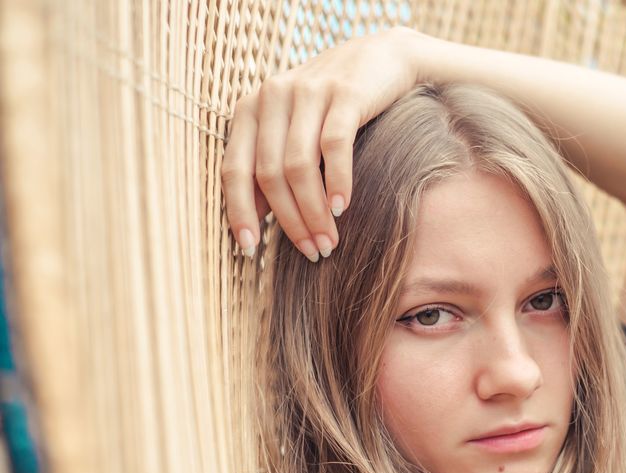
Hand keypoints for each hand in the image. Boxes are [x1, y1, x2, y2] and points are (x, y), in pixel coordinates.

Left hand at [222, 26, 422, 261]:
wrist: (383, 58)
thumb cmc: (335, 105)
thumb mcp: (295, 128)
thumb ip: (272, 163)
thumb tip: (255, 218)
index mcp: (251, 109)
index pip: (235, 169)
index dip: (239, 212)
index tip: (250, 250)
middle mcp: (272, 96)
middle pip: (270, 174)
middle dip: (290, 222)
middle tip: (312, 252)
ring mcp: (308, 92)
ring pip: (299, 166)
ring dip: (314, 212)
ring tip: (330, 241)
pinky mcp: (344, 93)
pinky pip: (334, 146)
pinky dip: (337, 182)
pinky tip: (343, 208)